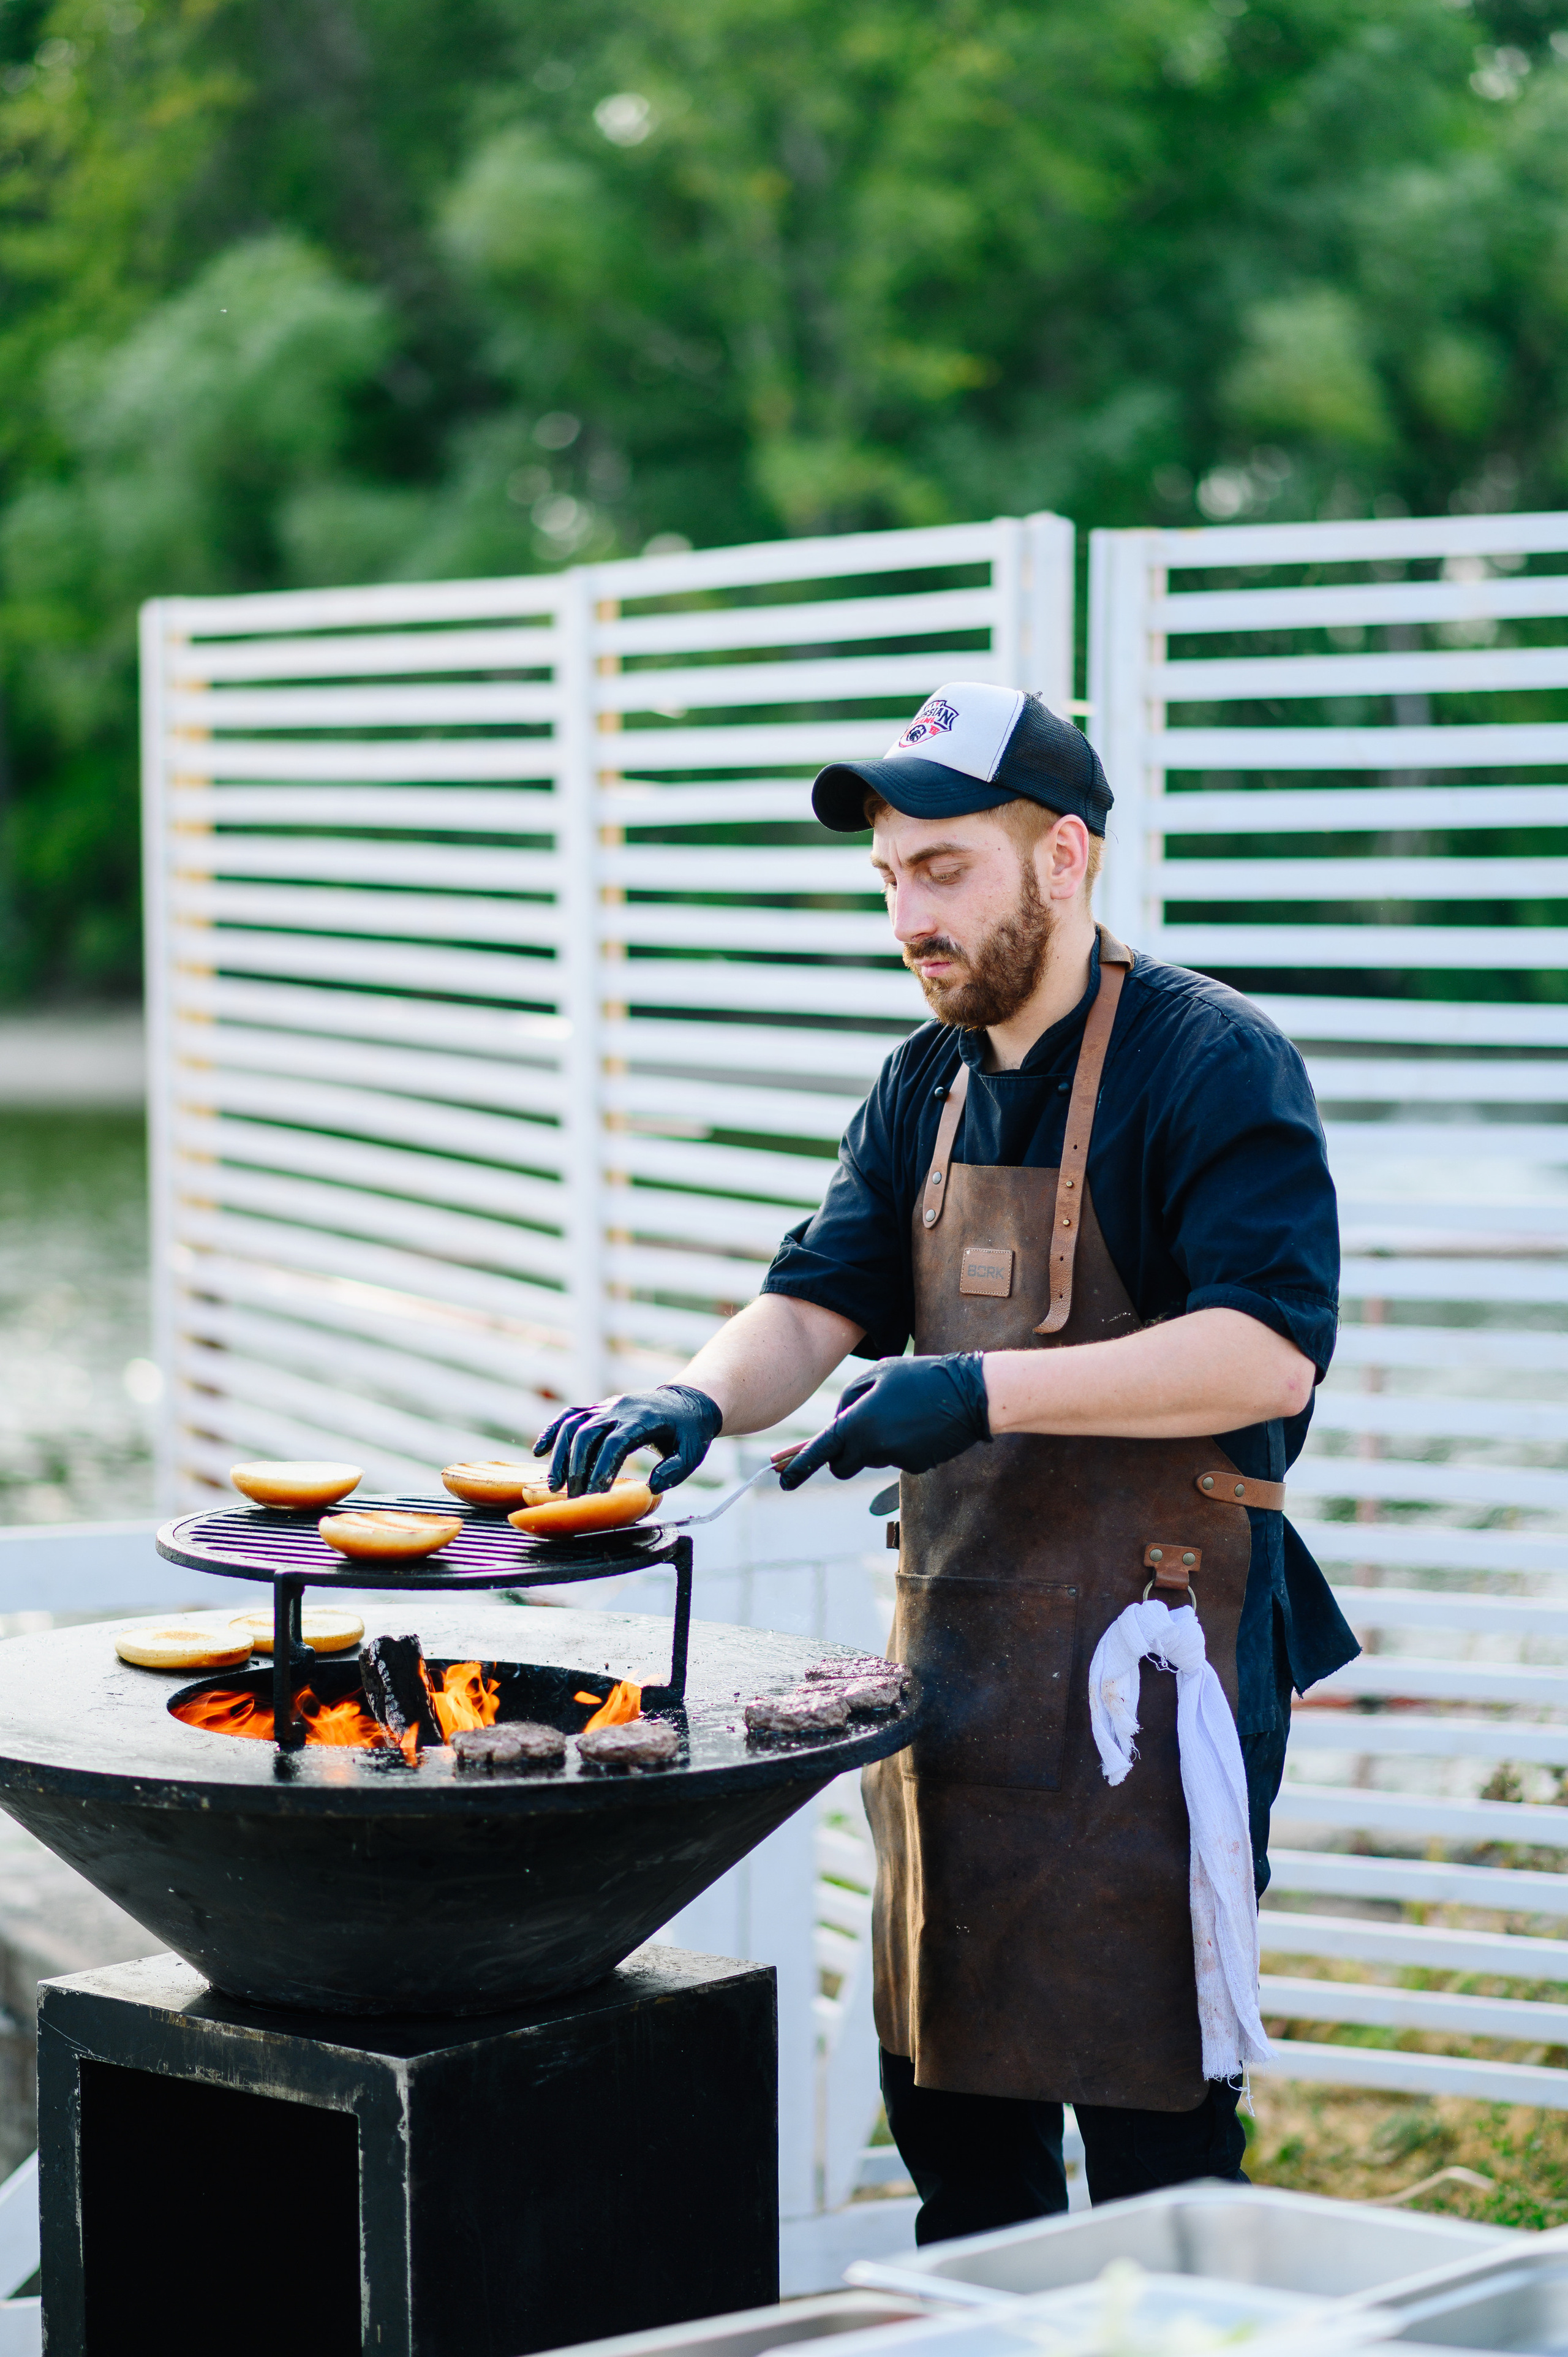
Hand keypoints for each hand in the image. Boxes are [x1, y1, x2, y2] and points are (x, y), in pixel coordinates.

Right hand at [534, 1384, 722, 1496]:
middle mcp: (621, 1409)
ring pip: (573, 1424)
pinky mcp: (598, 1408)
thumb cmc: (689, 1433)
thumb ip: (674, 1471)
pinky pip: (570, 1416)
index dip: (603, 1467)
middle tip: (572, 1497)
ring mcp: (607, 1407)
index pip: (616, 1442)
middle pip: (588, 1434)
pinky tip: (539, 1451)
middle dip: (577, 1467)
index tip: (594, 1493)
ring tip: (554, 1485)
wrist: (687, 1402)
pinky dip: (552, 1431)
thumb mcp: (692, 1453)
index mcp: (644, 1420)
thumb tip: (650, 1487)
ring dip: (560, 1455)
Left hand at [777, 1354, 989, 1488]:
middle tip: (859, 1428)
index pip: (821, 1450)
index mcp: (859, 1422)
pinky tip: (920, 1423)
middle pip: (843, 1463)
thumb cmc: (921, 1377)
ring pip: (871, 1458)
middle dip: (843, 1454)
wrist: (971, 1393)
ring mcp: (895, 1460)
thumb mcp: (879, 1372)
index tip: (782, 1479)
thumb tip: (838, 1422)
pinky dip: (901, 1444)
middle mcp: (873, 1447)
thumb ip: (851, 1397)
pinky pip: (896, 1458)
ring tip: (903, 1411)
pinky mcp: (915, 1467)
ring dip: (877, 1441)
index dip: (799, 1466)